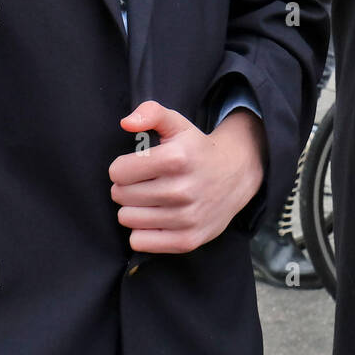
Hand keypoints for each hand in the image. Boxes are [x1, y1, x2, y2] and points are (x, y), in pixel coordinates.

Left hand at [109, 101, 265, 253]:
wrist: (236, 175)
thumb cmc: (197, 150)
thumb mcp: (178, 123)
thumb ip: (150, 113)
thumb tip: (126, 123)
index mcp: (176, 158)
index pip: (118, 172)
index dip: (123, 167)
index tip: (136, 166)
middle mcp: (181, 190)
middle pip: (120, 195)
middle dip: (126, 187)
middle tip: (145, 182)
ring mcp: (186, 218)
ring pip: (127, 218)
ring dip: (133, 208)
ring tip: (151, 199)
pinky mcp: (188, 240)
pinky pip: (139, 242)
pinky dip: (143, 231)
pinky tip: (157, 217)